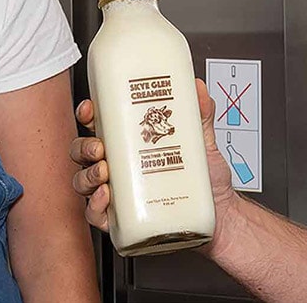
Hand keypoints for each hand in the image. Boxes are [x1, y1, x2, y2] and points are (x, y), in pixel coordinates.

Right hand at [70, 79, 235, 233]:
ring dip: (87, 175)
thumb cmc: (207, 181)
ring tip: (104, 172)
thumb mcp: (203, 141)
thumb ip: (200, 112)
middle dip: (85, 147)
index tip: (90, 109)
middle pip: (85, 151)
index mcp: (131, 143)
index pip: (100, 124)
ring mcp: (119, 193)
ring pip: (84, 181)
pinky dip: (95, 206)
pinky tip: (106, 197)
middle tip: (100, 147)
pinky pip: (96, 214)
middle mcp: (121, 166)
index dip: (88, 114)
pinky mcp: (124, 219)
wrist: (221, 217)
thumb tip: (197, 87)